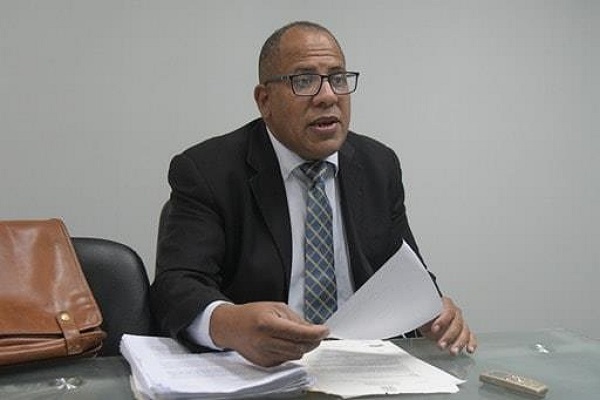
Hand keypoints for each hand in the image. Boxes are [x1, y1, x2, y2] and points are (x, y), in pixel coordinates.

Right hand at [209, 302, 328, 366]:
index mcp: (268, 324)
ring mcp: (264, 355)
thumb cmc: (252, 314)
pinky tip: (284, 342)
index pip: (299, 333)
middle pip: (300, 347)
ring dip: (303, 346)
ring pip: (296, 355)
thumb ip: (296, 319)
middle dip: (313, 340)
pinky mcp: (265, 363)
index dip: (316, 333)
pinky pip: (287, 359)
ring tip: (299, 336)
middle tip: (317, 333)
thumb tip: (313, 330)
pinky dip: (291, 351)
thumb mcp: (275, 308)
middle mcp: (265, 342)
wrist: (231, 327)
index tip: (325, 330)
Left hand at [418, 296, 476, 354]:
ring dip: (459, 343)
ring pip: (464, 331)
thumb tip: (410, 313)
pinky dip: (471, 343)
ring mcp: (461, 322)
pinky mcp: (464, 331)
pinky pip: (470, 337)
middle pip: (457, 323)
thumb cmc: (427, 314)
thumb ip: (421, 313)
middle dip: (449, 336)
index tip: (434, 329)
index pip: (447, 311)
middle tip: (441, 345)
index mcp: (445, 304)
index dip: (442, 320)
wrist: (429, 316)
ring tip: (453, 351)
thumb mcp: (422, 312)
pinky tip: (469, 349)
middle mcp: (455, 312)